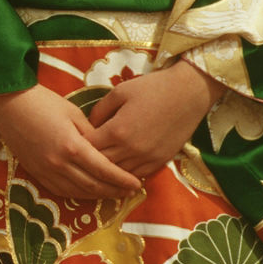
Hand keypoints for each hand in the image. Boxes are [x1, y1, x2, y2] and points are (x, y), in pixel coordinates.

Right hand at [0, 85, 139, 198]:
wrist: (8, 104)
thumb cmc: (42, 102)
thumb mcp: (73, 114)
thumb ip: (92, 135)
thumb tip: (106, 150)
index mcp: (72, 146)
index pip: (104, 170)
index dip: (122, 179)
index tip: (137, 184)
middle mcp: (59, 163)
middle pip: (93, 186)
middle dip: (114, 191)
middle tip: (130, 192)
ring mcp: (45, 170)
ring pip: (77, 192)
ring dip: (97, 195)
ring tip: (113, 194)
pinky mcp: (34, 172)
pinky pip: (60, 190)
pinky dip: (77, 194)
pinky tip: (87, 192)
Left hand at [87, 60, 223, 178]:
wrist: (189, 93)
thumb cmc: (151, 88)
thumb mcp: (118, 92)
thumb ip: (99, 111)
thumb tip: (88, 126)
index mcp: (117, 131)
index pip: (88, 148)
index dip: (78, 146)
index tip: (73, 142)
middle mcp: (131, 149)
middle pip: (100, 165)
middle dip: (89, 161)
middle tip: (82, 156)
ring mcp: (147, 158)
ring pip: (118, 174)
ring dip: (107, 171)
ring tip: (98, 165)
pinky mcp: (161, 161)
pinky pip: (137, 175)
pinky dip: (125, 174)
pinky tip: (118, 168)